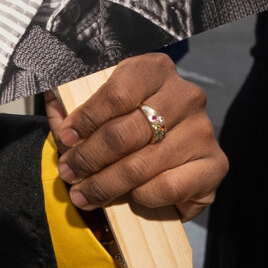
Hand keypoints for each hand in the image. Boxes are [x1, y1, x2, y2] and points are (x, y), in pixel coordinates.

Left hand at [45, 53, 225, 222]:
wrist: (165, 155)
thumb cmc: (123, 126)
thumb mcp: (94, 109)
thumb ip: (70, 104)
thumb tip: (52, 98)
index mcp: (155, 70)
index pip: (117, 95)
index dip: (86, 119)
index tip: (66, 137)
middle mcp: (186, 95)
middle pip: (125, 133)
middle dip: (88, 159)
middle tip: (70, 173)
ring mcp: (203, 130)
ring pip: (141, 165)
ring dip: (105, 185)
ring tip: (84, 194)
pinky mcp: (215, 165)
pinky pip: (169, 186)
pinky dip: (143, 197)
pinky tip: (131, 197)